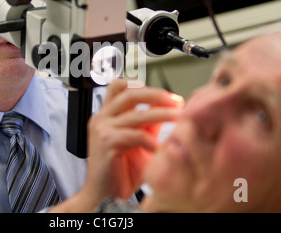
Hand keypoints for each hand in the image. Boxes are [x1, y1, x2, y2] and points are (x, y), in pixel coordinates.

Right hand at [82, 78, 183, 206]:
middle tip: (175, 101)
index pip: (121, 86)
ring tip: (178, 119)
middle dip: (155, 94)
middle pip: (128, 91)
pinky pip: (136, 135)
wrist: (104, 195)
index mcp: (106, 115)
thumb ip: (148, 125)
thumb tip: (167, 108)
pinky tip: (161, 148)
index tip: (168, 96)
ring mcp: (102, 128)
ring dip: (161, 114)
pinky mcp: (106, 142)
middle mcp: (101, 118)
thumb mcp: (138, 142)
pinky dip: (152, 141)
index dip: (144, 86)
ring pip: (136, 113)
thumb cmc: (121, 172)